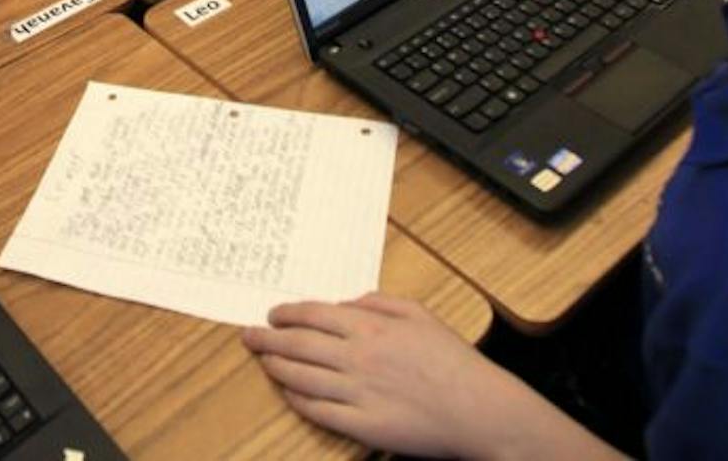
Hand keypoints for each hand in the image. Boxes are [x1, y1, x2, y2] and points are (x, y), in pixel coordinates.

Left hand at [243, 293, 616, 460]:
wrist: (478, 409)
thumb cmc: (455, 362)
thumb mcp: (420, 314)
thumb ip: (379, 302)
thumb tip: (348, 302)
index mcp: (371, 327)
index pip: (313, 314)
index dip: (286, 314)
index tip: (272, 314)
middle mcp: (357, 358)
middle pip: (297, 344)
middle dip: (267, 338)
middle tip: (249, 336)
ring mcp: (356, 393)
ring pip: (300, 377)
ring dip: (276, 367)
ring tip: (262, 361)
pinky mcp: (362, 425)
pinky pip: (317, 411)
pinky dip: (297, 399)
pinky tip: (288, 392)